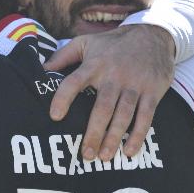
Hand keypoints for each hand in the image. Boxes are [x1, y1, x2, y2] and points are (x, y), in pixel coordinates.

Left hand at [45, 25, 174, 162]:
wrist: (153, 35)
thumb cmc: (112, 44)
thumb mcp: (86, 43)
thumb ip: (62, 56)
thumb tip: (40, 70)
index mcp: (94, 64)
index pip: (74, 81)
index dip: (63, 98)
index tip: (54, 116)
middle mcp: (115, 75)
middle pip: (102, 107)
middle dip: (94, 132)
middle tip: (85, 154)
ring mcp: (135, 84)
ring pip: (124, 114)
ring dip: (114, 138)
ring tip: (104, 157)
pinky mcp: (153, 91)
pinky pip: (146, 116)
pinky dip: (138, 135)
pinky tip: (130, 151)